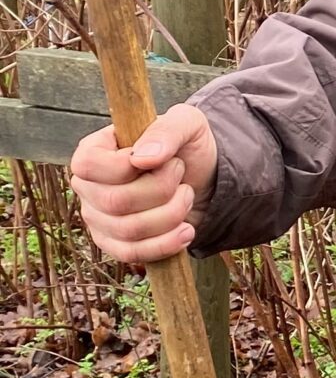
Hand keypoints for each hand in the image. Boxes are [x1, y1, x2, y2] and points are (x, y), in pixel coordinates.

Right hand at [69, 103, 217, 267]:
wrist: (205, 177)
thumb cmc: (187, 145)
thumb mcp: (186, 124)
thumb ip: (165, 131)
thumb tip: (142, 158)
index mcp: (94, 150)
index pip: (88, 165)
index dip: (125, 167)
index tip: (162, 159)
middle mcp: (89, 186)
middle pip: (115, 201)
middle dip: (162, 190)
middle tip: (181, 175)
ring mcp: (98, 217)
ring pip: (128, 230)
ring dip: (171, 214)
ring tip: (187, 196)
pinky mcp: (114, 243)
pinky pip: (132, 254)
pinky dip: (166, 244)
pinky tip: (186, 230)